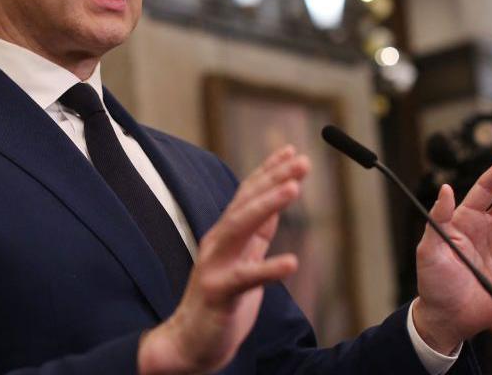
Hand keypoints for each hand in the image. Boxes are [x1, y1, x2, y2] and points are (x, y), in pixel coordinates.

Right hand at [138, 146, 307, 373]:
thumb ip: (258, 231)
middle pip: (245, 203)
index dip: (268, 171)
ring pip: (240, 227)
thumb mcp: (243, 257)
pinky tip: (292, 263)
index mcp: (225, 234)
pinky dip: (268, 270)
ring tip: (294, 188)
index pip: (247, 195)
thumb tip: (277, 200)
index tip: (291, 150)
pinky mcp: (219, 294)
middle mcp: (217, 242)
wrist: (191, 341)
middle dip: (273, 179)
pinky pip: (245, 279)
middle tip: (301, 161)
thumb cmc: (221, 299)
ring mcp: (215, 266)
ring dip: (267, 205)